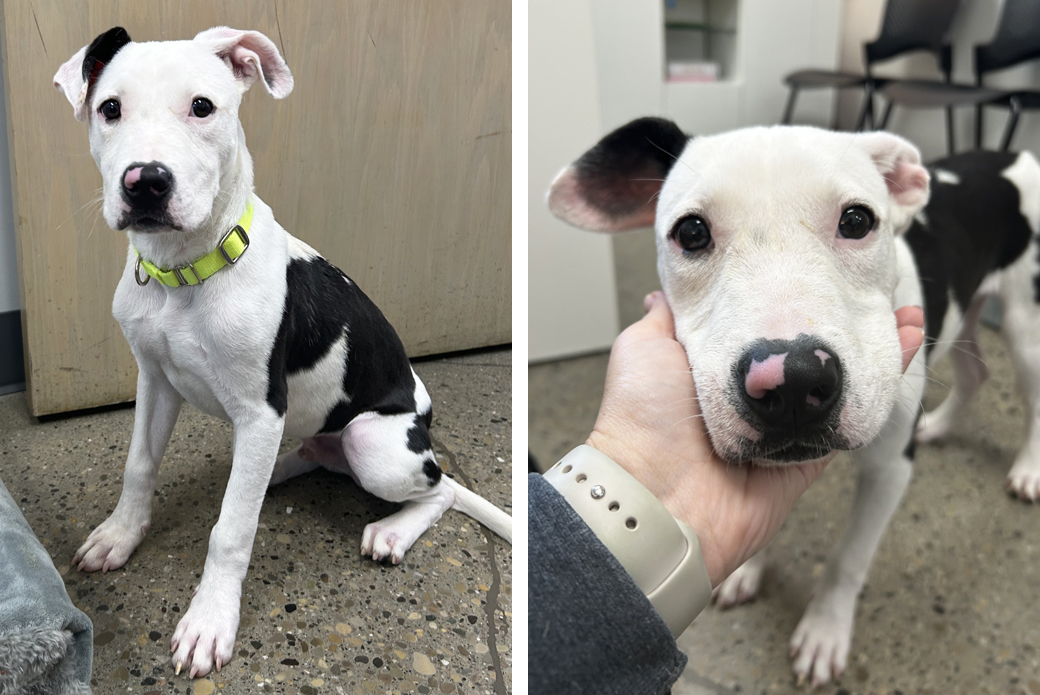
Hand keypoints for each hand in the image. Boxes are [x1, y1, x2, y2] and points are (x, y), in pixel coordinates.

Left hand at [586, 292, 924, 585]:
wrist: (656, 494)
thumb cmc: (643, 417)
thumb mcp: (643, 346)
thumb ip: (667, 316)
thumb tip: (667, 290)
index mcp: (709, 367)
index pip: (758, 321)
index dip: (788, 294)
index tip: (819, 260)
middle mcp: (747, 396)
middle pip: (805, 351)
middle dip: (840, 315)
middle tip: (872, 282)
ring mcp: (780, 427)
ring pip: (836, 381)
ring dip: (872, 344)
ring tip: (902, 309)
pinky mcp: (807, 457)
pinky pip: (850, 418)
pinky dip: (882, 385)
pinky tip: (904, 345)